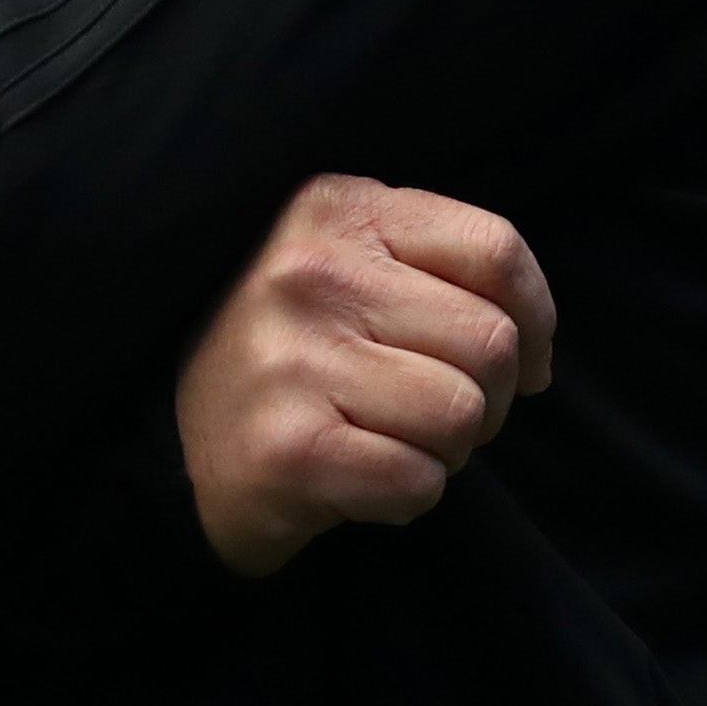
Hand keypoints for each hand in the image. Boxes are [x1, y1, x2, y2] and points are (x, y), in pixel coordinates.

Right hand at [175, 176, 557, 579]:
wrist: (168, 437)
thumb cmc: (291, 348)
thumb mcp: (348, 261)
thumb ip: (436, 266)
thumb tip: (537, 352)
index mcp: (336, 210)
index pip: (495, 250)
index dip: (538, 317)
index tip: (526, 360)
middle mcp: (311, 274)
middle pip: (492, 344)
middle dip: (488, 397)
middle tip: (433, 412)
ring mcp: (294, 360)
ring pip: (464, 416)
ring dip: (447, 451)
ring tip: (390, 439)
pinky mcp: (289, 448)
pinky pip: (419, 482)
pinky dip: (407, 495)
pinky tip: (360, 478)